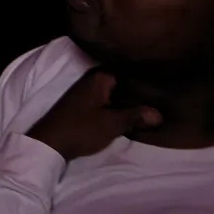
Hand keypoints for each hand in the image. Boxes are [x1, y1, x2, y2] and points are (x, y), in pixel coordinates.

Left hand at [27, 67, 162, 160]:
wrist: (50, 143)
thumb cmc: (81, 129)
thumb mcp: (112, 124)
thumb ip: (135, 116)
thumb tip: (159, 113)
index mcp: (98, 78)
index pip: (127, 71)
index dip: (145, 79)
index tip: (163, 85)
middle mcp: (91, 80)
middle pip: (121, 83)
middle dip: (138, 91)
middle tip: (162, 98)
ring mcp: (85, 92)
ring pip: (114, 94)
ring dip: (128, 101)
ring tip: (152, 106)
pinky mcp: (82, 105)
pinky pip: (106, 101)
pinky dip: (117, 106)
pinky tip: (131, 114)